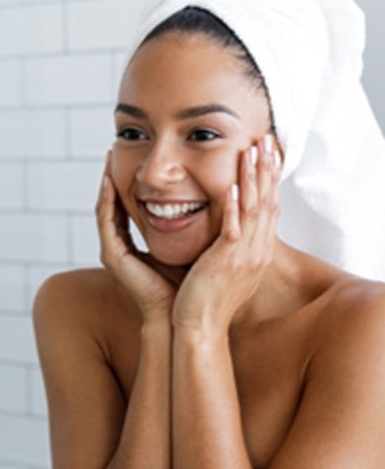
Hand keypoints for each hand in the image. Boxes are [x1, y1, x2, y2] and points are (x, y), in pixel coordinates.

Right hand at [97, 152, 179, 320]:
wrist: (182, 316)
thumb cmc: (190, 285)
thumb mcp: (188, 246)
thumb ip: (190, 226)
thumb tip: (210, 200)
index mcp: (133, 246)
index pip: (127, 206)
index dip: (128, 182)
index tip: (133, 158)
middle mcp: (118, 247)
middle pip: (111, 203)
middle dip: (111, 176)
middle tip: (113, 149)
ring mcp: (112, 252)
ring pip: (105, 208)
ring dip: (105, 182)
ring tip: (108, 158)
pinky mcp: (112, 256)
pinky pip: (106, 221)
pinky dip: (107, 199)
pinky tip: (110, 181)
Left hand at [173, 135, 280, 333]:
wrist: (198, 327)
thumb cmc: (204, 298)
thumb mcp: (221, 266)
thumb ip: (225, 244)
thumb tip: (221, 228)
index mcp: (254, 251)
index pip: (268, 206)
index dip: (269, 178)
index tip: (267, 153)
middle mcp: (255, 250)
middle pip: (267, 201)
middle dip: (267, 169)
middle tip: (267, 140)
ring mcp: (243, 255)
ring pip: (253, 209)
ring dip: (253, 177)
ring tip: (253, 150)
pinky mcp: (226, 261)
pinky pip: (233, 228)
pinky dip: (233, 206)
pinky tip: (231, 185)